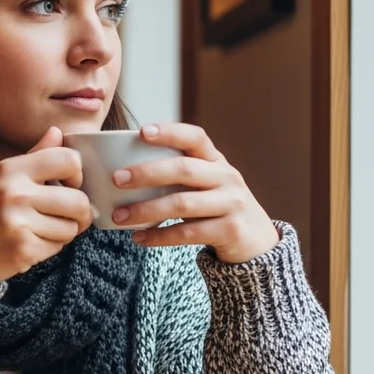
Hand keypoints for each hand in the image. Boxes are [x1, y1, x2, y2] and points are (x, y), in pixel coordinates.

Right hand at [0, 127, 93, 280]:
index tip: (70, 186)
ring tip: (39, 231)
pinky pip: (57, 248)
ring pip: (70, 228)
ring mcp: (18, 223)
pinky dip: (48, 248)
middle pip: (78, 201)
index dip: (78, 175)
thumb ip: (34, 156)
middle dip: (79, 213)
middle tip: (68, 217)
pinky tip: (29, 244)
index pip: (67, 160)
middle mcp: (15, 193)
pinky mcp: (23, 250)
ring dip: (61, 233)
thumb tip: (57, 132)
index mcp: (10, 169)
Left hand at [110, 123, 279, 263]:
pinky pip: (188, 233)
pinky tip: (138, 238)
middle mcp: (227, 177)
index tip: (141, 131)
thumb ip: (177, 174)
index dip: (170, 133)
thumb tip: (121, 170)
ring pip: (182, 204)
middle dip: (147, 173)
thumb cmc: (216, 207)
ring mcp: (231, 204)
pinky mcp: (230, 230)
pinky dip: (159, 236)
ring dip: (146, 210)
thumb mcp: (206, 184)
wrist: (256, 241)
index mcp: (216, 161)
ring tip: (119, 216)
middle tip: (117, 179)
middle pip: (184, 170)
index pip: (195, 137)